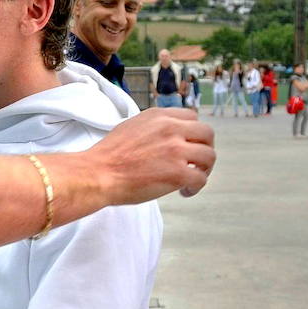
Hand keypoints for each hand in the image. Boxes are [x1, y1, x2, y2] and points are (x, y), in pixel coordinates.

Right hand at [94, 107, 214, 200]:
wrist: (98, 174)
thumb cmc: (109, 156)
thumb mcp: (132, 126)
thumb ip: (153, 127)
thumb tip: (165, 137)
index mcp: (159, 116)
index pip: (192, 117)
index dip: (193, 133)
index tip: (188, 146)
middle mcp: (171, 128)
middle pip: (207, 134)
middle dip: (204, 149)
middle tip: (196, 163)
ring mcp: (176, 150)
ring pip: (209, 156)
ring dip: (203, 169)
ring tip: (191, 180)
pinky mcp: (178, 173)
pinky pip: (200, 179)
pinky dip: (195, 187)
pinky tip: (184, 192)